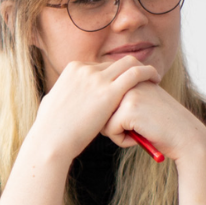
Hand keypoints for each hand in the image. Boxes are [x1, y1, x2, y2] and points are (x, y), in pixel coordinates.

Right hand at [26, 56, 159, 163]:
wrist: (51, 141)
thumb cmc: (49, 130)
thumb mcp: (52, 103)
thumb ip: (62, 95)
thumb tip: (64, 96)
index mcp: (73, 69)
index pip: (102, 66)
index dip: (116, 74)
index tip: (126, 82)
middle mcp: (85, 69)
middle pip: (116, 63)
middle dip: (130, 69)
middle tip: (144, 78)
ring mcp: (96, 79)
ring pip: (129, 62)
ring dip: (143, 68)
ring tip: (154, 77)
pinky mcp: (108, 92)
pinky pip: (136, 74)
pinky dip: (148, 73)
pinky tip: (156, 79)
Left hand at [101, 80, 205, 163]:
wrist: (186, 137)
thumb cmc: (162, 125)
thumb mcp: (142, 104)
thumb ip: (122, 98)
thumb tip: (94, 104)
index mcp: (132, 76)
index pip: (104, 96)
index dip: (115, 114)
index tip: (135, 119)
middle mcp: (129, 80)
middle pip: (101, 107)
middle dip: (113, 123)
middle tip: (136, 128)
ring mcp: (128, 93)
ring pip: (103, 119)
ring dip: (117, 132)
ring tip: (138, 132)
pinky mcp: (128, 110)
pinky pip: (110, 131)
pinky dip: (122, 140)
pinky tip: (139, 138)